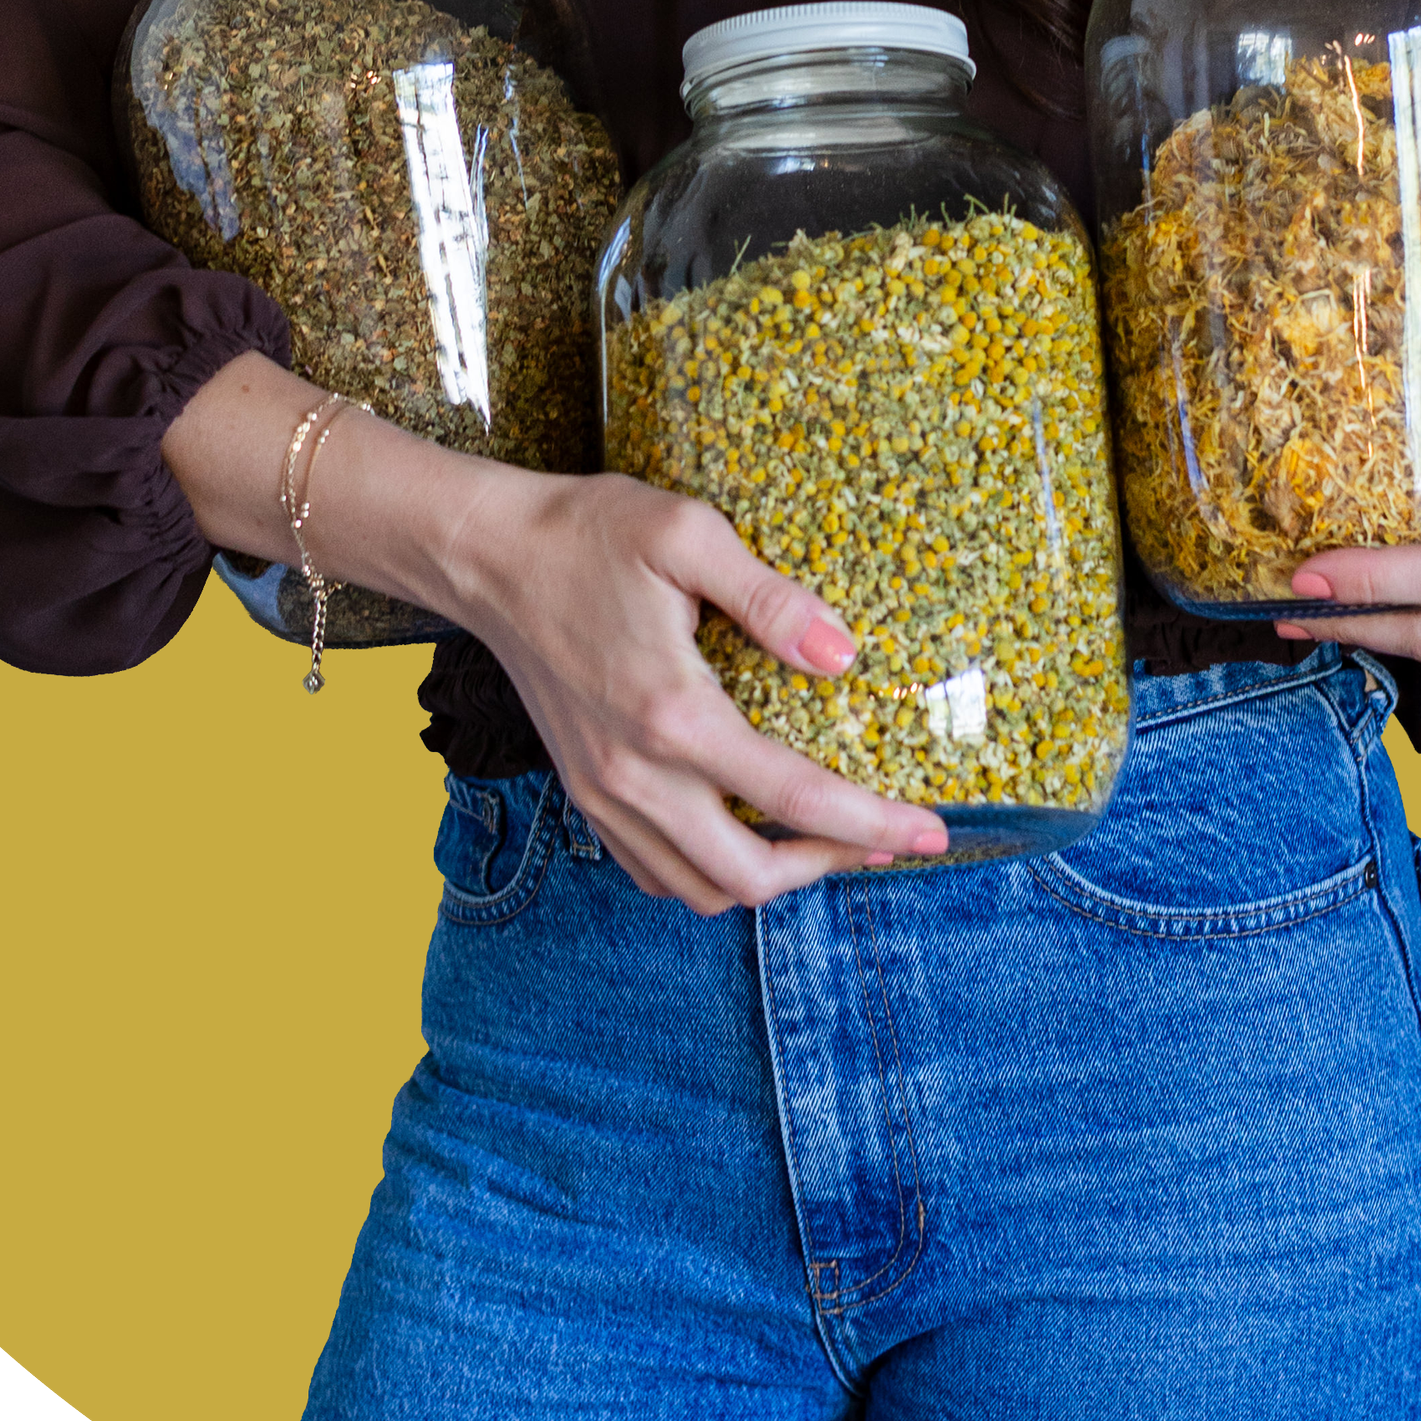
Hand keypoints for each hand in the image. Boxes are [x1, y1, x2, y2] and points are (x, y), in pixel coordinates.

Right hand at [161, 353, 948, 912]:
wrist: (488, 556)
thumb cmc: (586, 533)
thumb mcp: (686, 534)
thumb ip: (770, 598)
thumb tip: (843, 653)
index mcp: (671, 713)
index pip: (794, 796)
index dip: (874, 822)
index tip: (933, 832)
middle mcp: (634, 773)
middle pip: (748, 875)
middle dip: (829, 867)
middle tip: (885, 834)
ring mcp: (602, 793)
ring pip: (699, 887)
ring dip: (770, 878)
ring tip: (824, 838)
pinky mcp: (583, 792)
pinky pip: (654, 871)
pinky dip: (710, 873)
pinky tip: (745, 832)